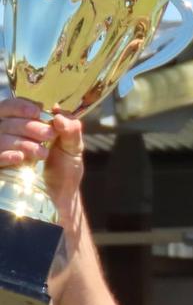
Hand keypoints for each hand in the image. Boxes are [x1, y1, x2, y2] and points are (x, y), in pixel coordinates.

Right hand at [0, 98, 83, 219]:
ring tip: (43, 153)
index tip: (37, 112)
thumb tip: (59, 114)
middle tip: (49, 135)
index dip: (21, 106)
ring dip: (23, 142)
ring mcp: (3, 151)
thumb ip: (71, 130)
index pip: (12, 107)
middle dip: (28, 125)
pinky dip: (6, 155)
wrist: (61, 198)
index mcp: (25, 125)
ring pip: (1, 136)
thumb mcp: (74, 148)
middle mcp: (10, 135)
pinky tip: (20, 158)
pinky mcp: (1, 169)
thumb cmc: (65, 170)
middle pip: (6, 119)